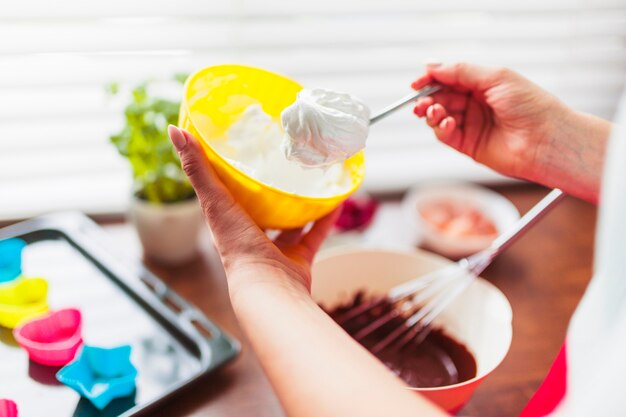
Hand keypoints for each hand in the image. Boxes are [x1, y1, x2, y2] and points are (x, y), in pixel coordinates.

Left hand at [167, 125, 338, 299]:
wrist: (271, 288)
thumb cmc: (238, 246)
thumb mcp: (215, 201)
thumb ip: (198, 168)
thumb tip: (175, 130)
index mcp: (227, 224)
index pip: (225, 195)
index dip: (230, 176)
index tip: (241, 152)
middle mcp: (250, 237)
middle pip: (259, 210)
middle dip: (268, 190)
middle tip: (281, 163)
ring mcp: (276, 250)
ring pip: (289, 223)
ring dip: (300, 204)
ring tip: (312, 178)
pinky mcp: (299, 259)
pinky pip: (315, 234)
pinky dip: (326, 218)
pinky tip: (336, 199)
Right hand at [411, 63, 610, 201]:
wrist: (546, 140)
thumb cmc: (532, 106)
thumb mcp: (495, 77)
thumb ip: (461, 72)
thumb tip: (432, 65)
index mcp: (483, 84)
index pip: (449, 78)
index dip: (431, 79)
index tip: (416, 82)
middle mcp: (475, 104)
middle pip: (440, 97)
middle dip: (427, 98)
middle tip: (421, 101)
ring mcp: (471, 124)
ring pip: (439, 116)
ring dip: (432, 112)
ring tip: (434, 112)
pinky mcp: (468, 145)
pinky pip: (445, 135)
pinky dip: (441, 128)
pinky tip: (448, 124)